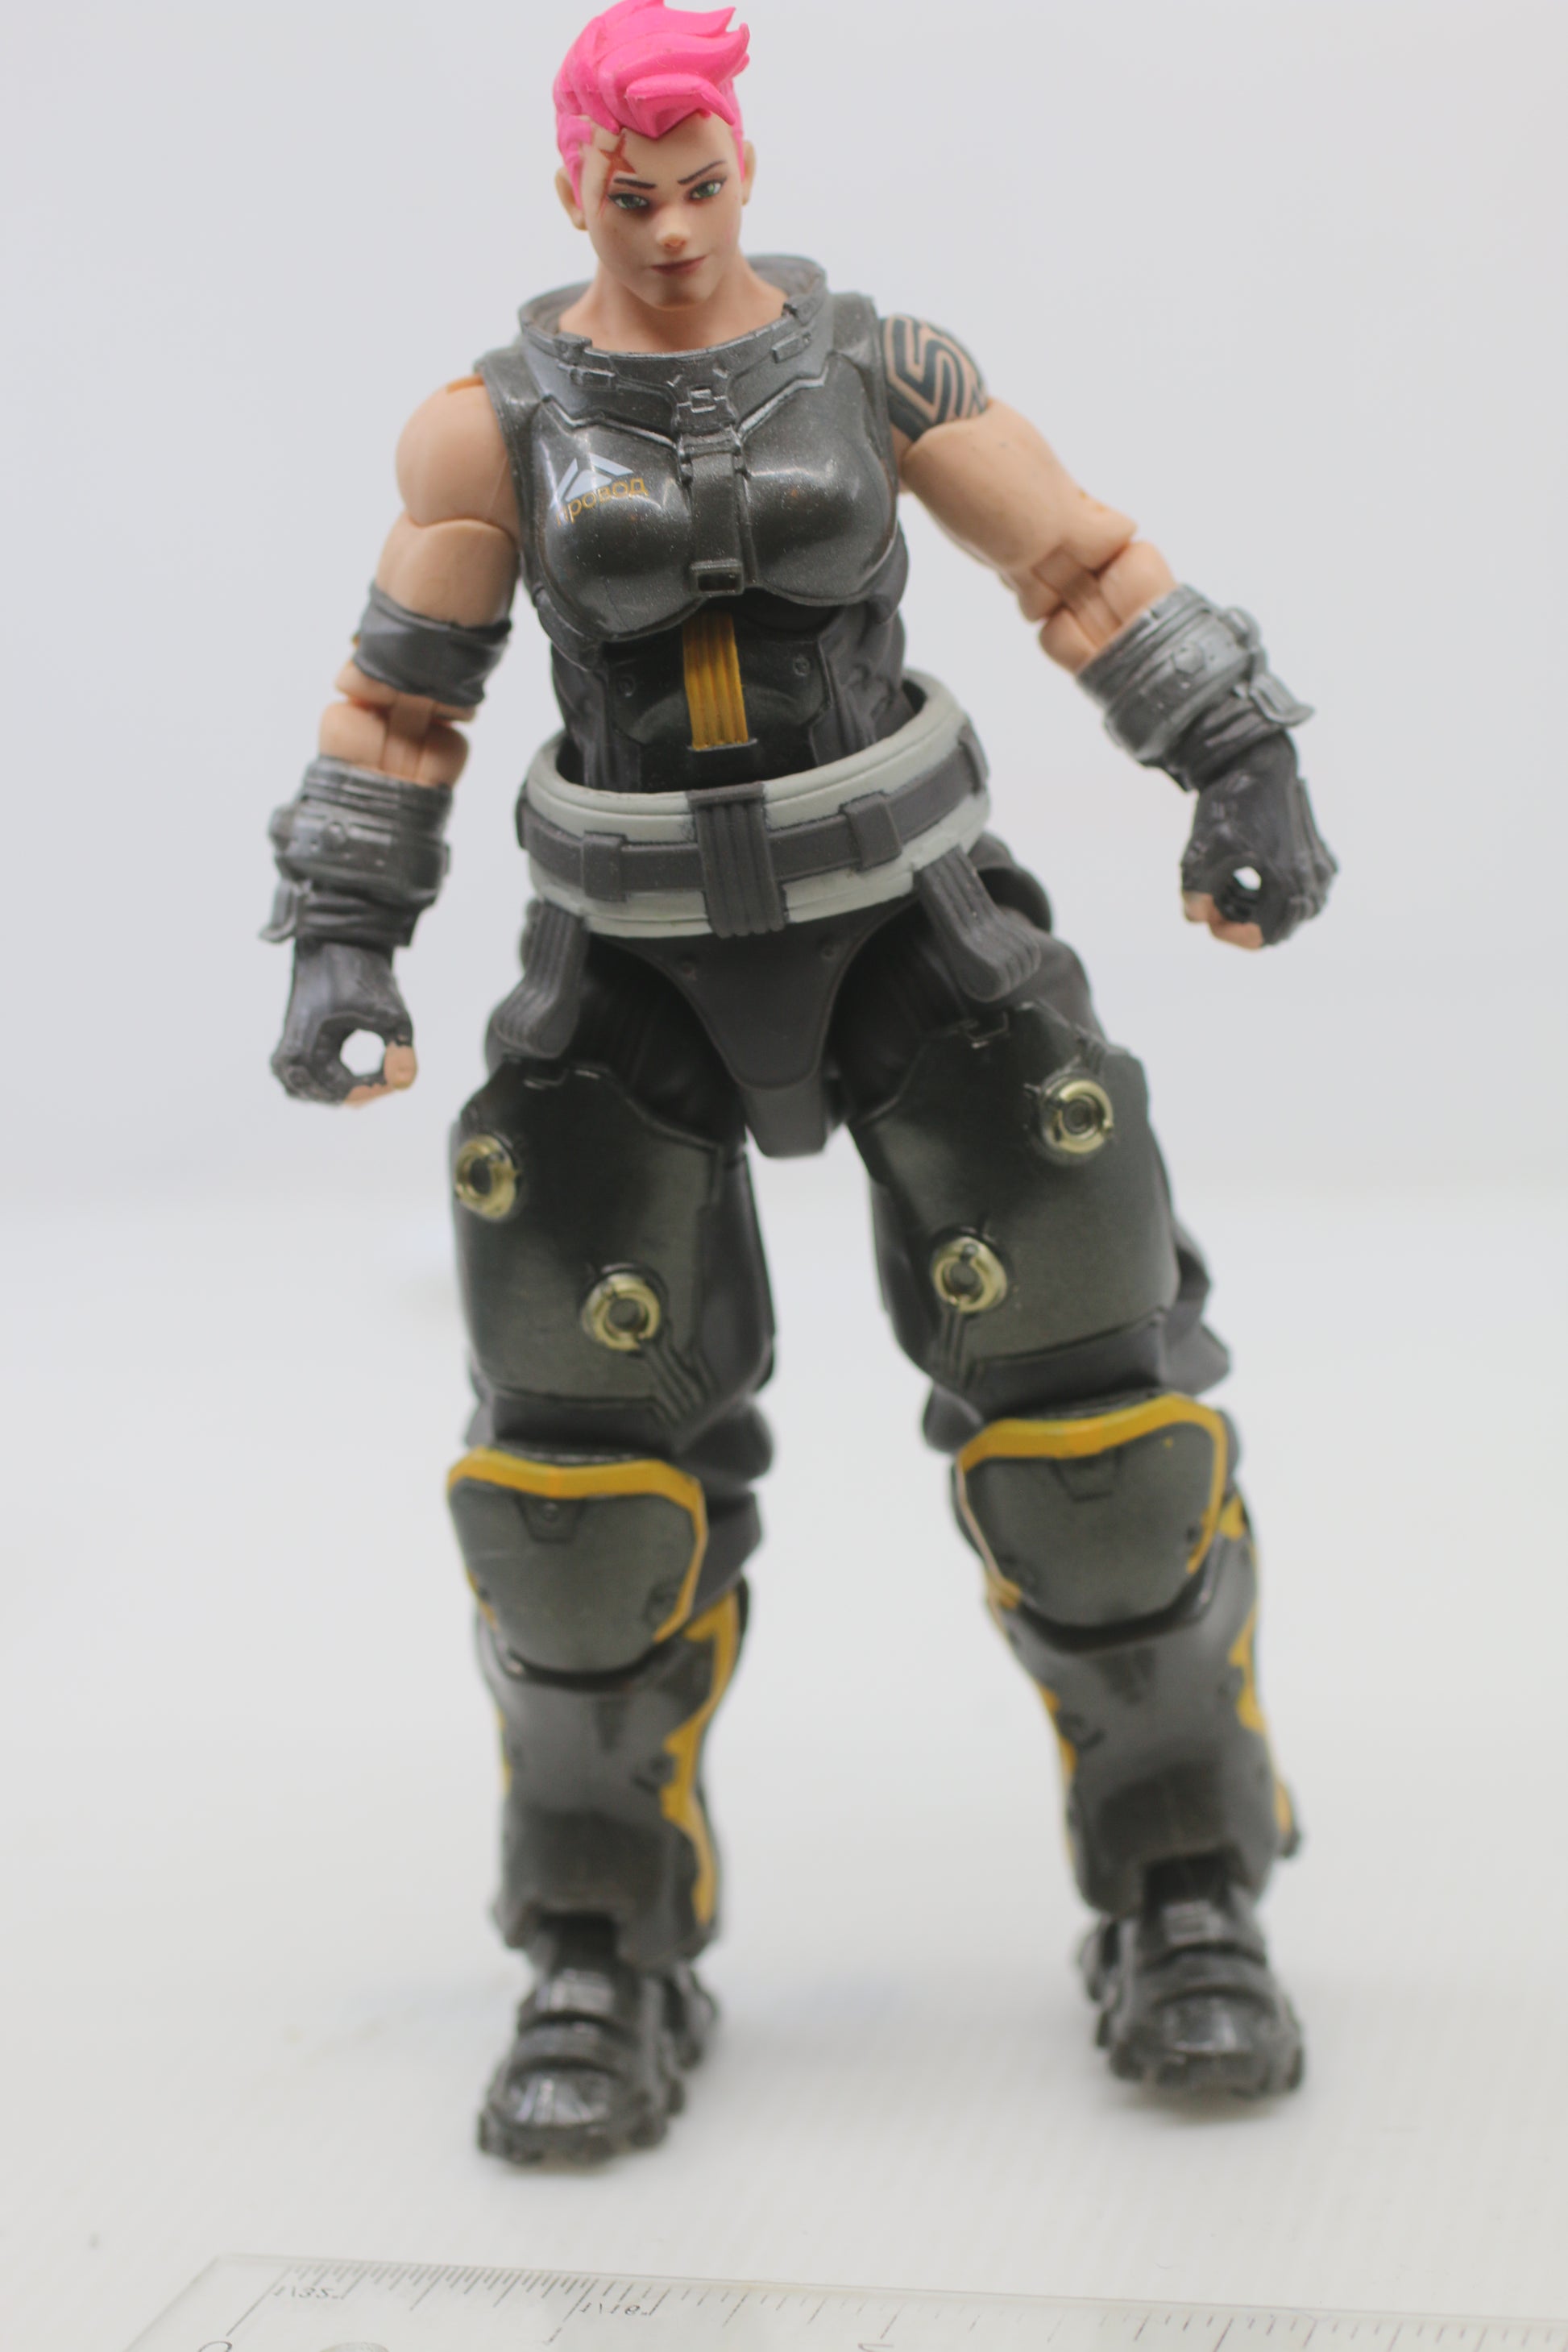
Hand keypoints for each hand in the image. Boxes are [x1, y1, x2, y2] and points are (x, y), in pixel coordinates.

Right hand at [271, 939, 417, 1105]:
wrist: (337, 941)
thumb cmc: (363, 974)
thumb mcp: (391, 1012)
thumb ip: (400, 1050)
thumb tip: (404, 1082)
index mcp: (310, 1043)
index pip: (341, 1089)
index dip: (375, 1088)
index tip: (398, 1074)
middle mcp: (292, 1047)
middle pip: (317, 1094)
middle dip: (353, 1093)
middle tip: (383, 1079)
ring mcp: (287, 1040)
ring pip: (297, 1087)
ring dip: (329, 1090)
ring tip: (361, 1081)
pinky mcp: (290, 1035)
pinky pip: (291, 1074)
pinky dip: (313, 1081)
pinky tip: (341, 1073)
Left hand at [1180, 746, 1336, 949]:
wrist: (1256, 762)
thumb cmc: (1228, 807)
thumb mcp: (1199, 852)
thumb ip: (1196, 895)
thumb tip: (1200, 920)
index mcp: (1286, 883)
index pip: (1261, 936)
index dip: (1230, 933)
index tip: (1209, 917)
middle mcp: (1311, 879)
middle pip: (1279, 928)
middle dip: (1245, 923)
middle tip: (1219, 907)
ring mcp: (1321, 867)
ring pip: (1294, 913)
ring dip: (1263, 910)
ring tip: (1233, 891)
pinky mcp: (1321, 855)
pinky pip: (1306, 892)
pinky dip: (1279, 894)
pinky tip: (1256, 878)